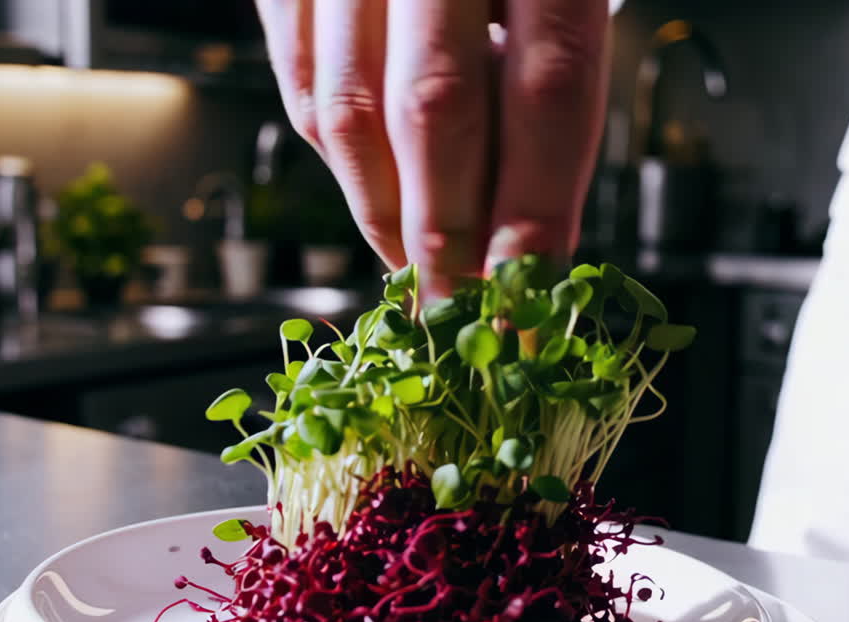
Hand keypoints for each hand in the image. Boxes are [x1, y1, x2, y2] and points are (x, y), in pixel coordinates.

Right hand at [254, 0, 610, 297]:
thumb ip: (549, 81)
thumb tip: (529, 229)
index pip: (550, 91)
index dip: (536, 211)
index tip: (527, 297)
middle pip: (435, 111)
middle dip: (446, 237)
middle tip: (457, 315)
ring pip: (349, 108)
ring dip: (382, 212)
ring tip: (417, 270)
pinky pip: (298, 79)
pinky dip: (334, 155)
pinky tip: (371, 194)